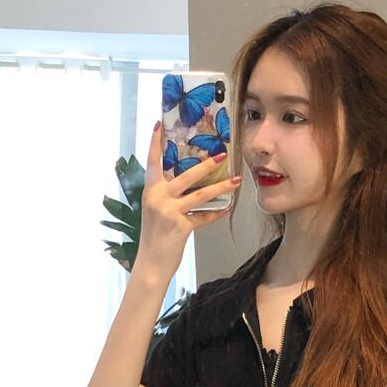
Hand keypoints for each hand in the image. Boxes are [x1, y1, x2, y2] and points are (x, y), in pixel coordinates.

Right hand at [137, 120, 239, 276]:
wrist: (151, 263)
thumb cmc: (155, 236)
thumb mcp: (155, 210)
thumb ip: (167, 195)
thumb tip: (187, 181)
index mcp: (150, 191)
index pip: (152, 162)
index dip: (154, 143)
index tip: (159, 124)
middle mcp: (158, 198)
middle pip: (185, 175)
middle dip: (205, 164)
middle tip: (222, 154)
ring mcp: (169, 212)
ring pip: (200, 195)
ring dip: (221, 187)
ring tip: (236, 179)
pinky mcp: (181, 227)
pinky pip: (204, 217)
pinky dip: (217, 213)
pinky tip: (227, 208)